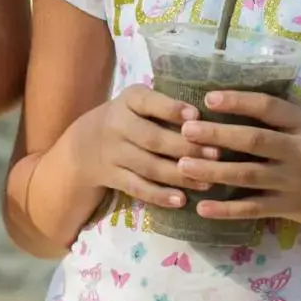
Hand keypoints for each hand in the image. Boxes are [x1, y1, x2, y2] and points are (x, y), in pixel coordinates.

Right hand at [75, 85, 214, 209]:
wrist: (84, 145)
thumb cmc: (129, 119)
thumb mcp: (139, 103)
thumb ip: (166, 106)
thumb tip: (210, 117)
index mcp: (129, 99)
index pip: (148, 101)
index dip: (172, 109)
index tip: (197, 115)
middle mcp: (117, 124)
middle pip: (153, 138)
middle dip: (186, 148)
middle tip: (215, 154)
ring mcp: (112, 153)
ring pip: (149, 166)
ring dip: (180, 175)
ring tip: (207, 181)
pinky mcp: (112, 176)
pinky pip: (138, 187)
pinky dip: (160, 195)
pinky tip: (181, 200)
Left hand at [175, 90, 300, 226]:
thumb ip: (278, 114)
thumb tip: (230, 95)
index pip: (267, 107)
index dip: (238, 101)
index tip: (207, 98)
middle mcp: (299, 151)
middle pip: (253, 140)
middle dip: (217, 135)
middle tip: (186, 131)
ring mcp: (293, 181)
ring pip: (247, 175)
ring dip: (212, 171)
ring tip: (182, 165)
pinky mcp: (287, 207)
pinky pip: (252, 208)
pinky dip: (226, 209)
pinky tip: (201, 208)